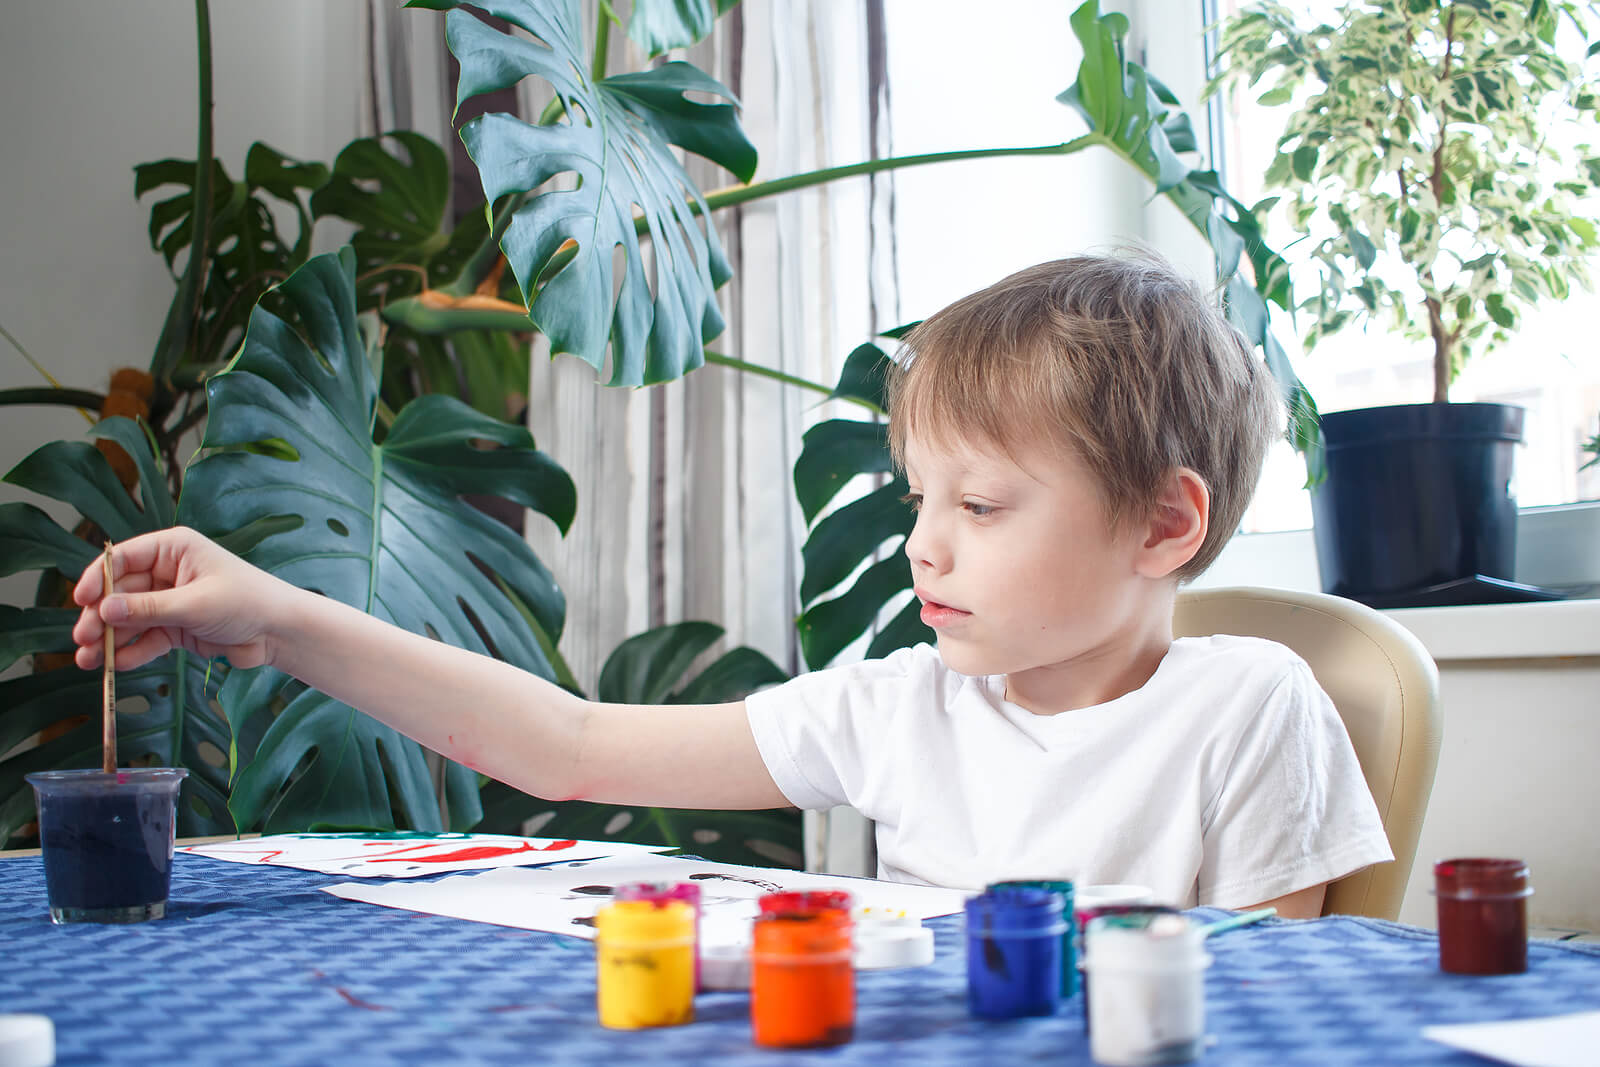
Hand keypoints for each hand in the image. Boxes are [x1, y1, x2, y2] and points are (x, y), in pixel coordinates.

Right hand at [72, 526, 291, 671]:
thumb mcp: (194, 604)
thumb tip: (104, 611)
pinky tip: (117, 665)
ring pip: (130, 619)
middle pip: (120, 592)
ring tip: (89, 660)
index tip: (80, 601)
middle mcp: (168, 572)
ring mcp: (171, 601)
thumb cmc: (247, 602)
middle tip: (83, 639)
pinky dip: (132, 651)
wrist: (281, 632)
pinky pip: (147, 638)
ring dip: (109, 639)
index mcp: (173, 549)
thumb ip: (148, 609)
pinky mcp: (177, 628)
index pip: (122, 558)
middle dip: (99, 616)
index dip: (97, 578)